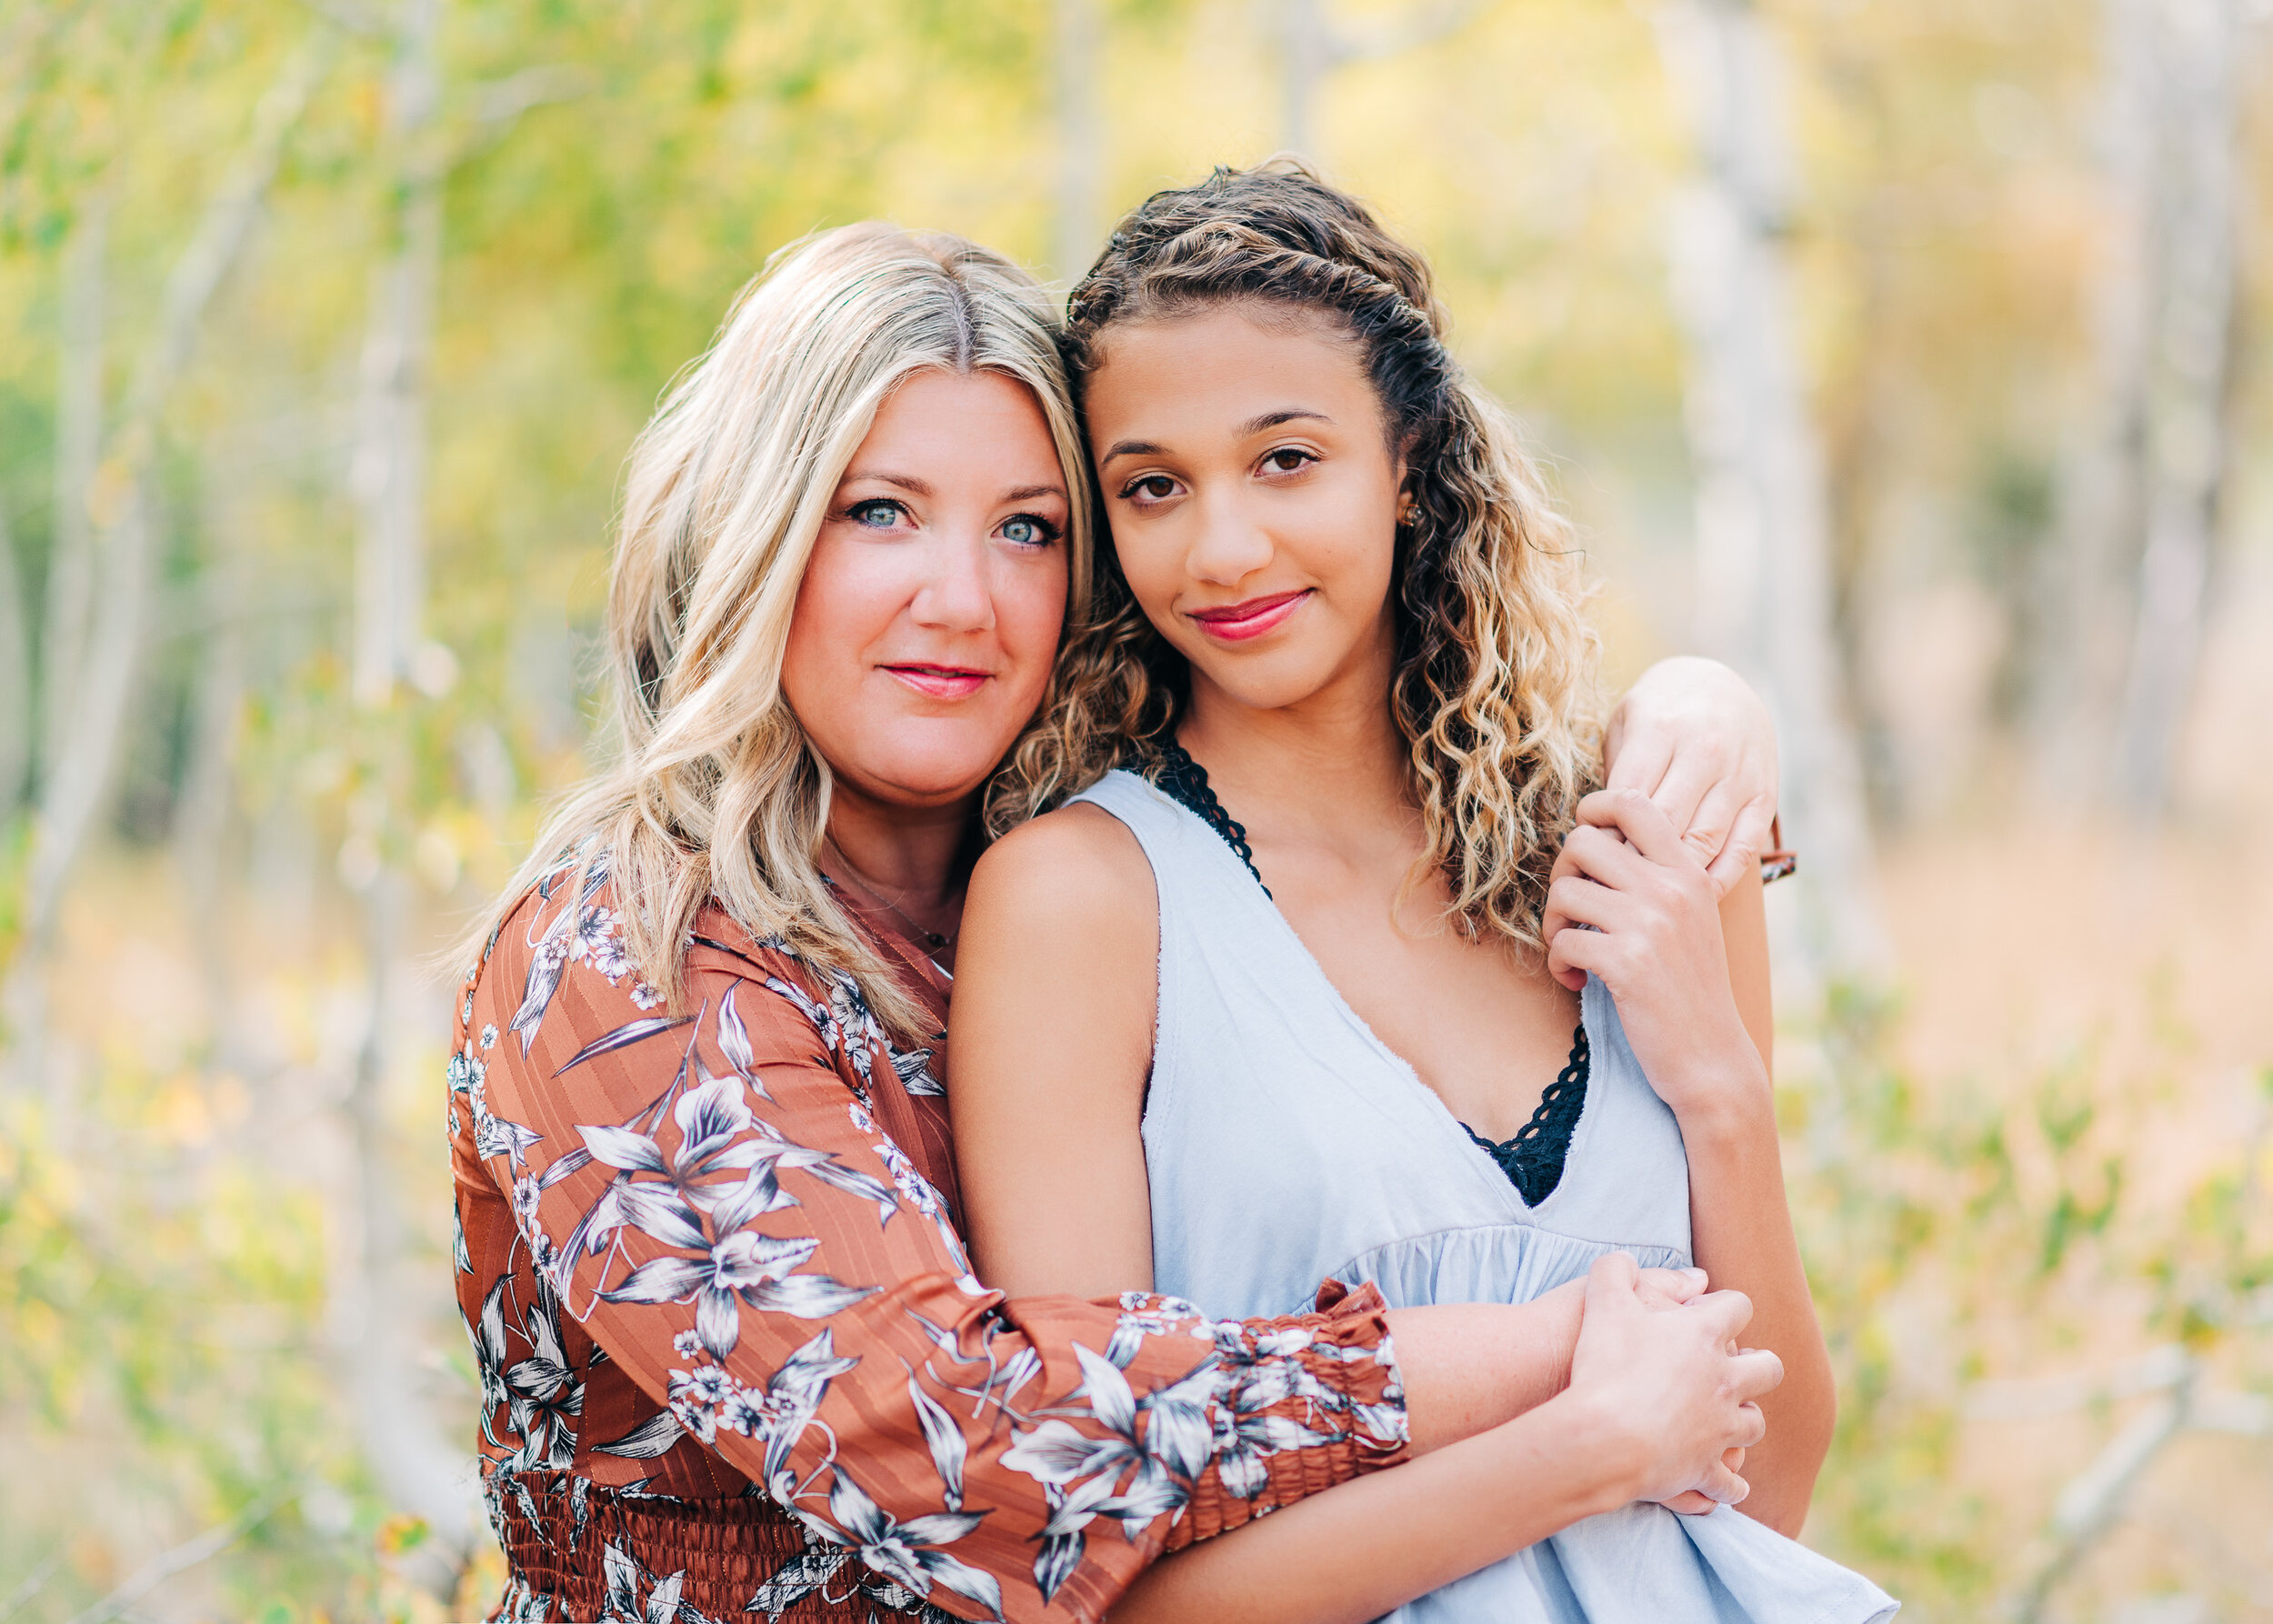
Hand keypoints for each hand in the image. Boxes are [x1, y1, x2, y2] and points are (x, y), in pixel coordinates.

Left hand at [1541, 789, 1764, 1126]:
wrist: (1712, 1057)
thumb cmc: (1689, 988)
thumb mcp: (1688, 919)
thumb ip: (1653, 879)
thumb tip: (1591, 841)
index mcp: (1689, 871)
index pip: (1633, 802)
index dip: (1593, 811)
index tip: (1583, 848)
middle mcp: (1672, 888)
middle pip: (1583, 841)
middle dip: (1563, 875)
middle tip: (1571, 914)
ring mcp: (1651, 923)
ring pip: (1563, 890)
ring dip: (1553, 925)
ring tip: (1572, 952)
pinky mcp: (1628, 962)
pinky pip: (1562, 941)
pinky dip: (1558, 963)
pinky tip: (1577, 980)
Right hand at [1563, 1252, 1778, 1509]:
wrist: (1604, 1436)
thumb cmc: (1604, 1365)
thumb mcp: (1601, 1301)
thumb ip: (1615, 1270)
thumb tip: (1625, 1259)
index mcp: (1704, 1335)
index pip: (1738, 1306)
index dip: (1727, 1305)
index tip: (1709, 1310)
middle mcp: (1725, 1380)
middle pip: (1768, 1368)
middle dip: (1759, 1364)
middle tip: (1738, 1365)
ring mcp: (1721, 1427)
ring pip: (1755, 1424)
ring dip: (1745, 1420)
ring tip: (1727, 1418)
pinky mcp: (1707, 1469)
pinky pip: (1731, 1483)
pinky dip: (1728, 1484)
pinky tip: (1721, 1482)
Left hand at [1603, 657, 1777, 897]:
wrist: (1719, 685)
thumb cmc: (1657, 715)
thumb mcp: (1625, 724)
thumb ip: (1614, 774)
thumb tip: (1598, 837)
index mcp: (1661, 729)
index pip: (1628, 800)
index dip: (1607, 837)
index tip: (1592, 858)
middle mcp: (1705, 751)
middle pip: (1664, 827)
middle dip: (1636, 862)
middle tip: (1614, 885)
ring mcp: (1739, 776)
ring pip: (1703, 842)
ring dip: (1673, 875)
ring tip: (1647, 895)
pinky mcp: (1765, 797)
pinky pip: (1743, 850)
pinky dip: (1717, 879)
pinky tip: (1692, 894)